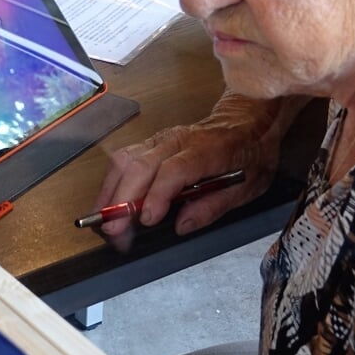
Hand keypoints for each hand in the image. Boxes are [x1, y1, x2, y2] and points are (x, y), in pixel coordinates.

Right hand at [93, 95, 290, 241]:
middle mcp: (177, 141)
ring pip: (125, 160)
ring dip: (110, 192)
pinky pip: (124, 159)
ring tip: (106, 222)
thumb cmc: (248, 155)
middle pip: (139, 166)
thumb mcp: (246, 188)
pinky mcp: (151, 143)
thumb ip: (212, 207)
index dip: (157, 195)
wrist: (247, 122)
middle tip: (115, 232)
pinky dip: (112, 183)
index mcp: (206, 151)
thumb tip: (181, 226)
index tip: (147, 220)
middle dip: (122, 200)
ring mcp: (160, 140)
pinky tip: (110, 204)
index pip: (173, 170)